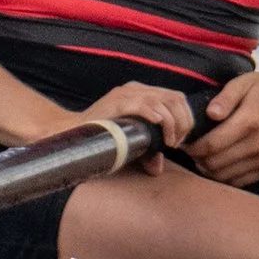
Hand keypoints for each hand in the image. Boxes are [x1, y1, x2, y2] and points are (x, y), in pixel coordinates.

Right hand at [76, 81, 201, 175]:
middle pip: (176, 98)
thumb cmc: (102, 138)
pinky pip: (144, 104)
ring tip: (167, 142)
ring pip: (164, 101)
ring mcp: (126, 93)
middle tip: (174, 144)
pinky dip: (156, 116)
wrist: (73, 133)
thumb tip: (158, 169)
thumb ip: (146, 150)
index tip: (180, 141)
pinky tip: (157, 127)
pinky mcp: (117, 101)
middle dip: (183, 123)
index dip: (185, 119)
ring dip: (172, 123)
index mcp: (142, 93)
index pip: (177, 98)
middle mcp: (136, 89)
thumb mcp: (130, 142)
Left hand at [186, 66, 258, 187]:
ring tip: (200, 156)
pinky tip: (217, 163)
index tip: (183, 142)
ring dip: (208, 169)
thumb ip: (224, 98)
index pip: (212, 145)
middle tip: (189, 149)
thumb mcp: (243, 82)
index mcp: (249, 122)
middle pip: (215, 163)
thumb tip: (210, 114)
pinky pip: (239, 181)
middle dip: (196, 159)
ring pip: (225, 176)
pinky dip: (224, 176)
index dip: (192, 147)